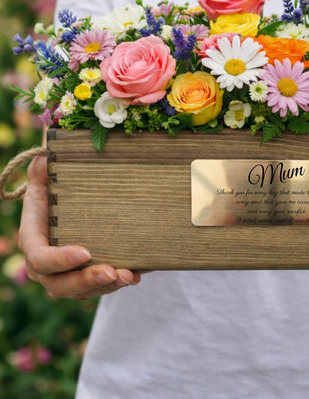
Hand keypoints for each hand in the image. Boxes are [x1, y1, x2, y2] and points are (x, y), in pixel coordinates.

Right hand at [18, 155, 140, 298]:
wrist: (70, 205)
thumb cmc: (56, 190)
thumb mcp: (48, 177)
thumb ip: (44, 170)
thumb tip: (45, 157)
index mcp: (34, 239)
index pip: (40, 257)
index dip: (59, 259)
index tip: (85, 252)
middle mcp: (45, 264)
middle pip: (60, 283)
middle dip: (86, 279)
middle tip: (112, 271)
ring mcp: (64, 275)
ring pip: (81, 291)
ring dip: (105, 286)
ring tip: (128, 276)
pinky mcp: (84, 279)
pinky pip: (97, 289)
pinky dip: (116, 284)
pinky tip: (135, 276)